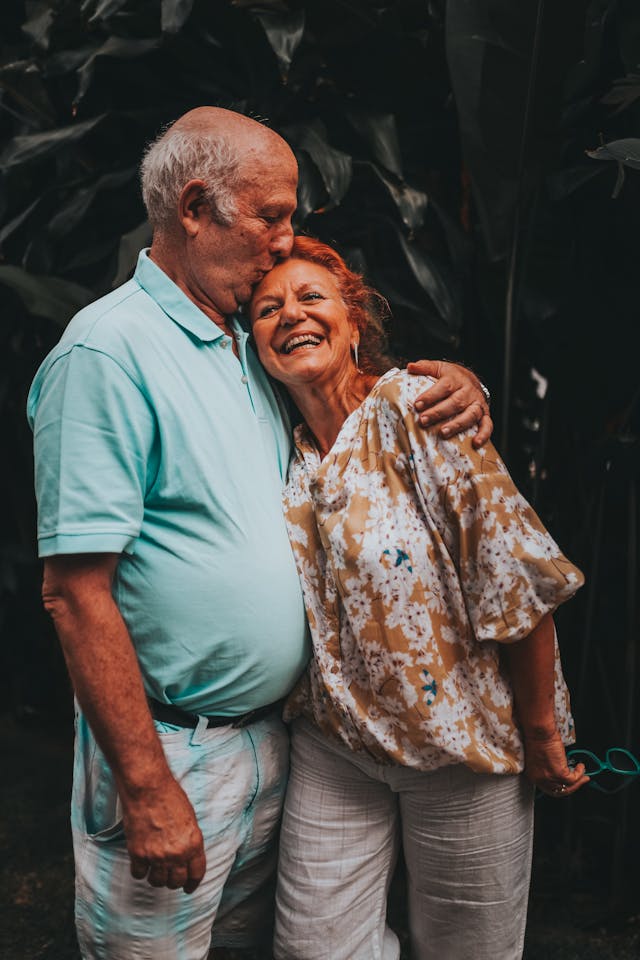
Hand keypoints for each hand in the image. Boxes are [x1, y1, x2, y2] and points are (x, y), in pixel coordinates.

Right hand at [122, 775, 205, 892]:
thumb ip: (189, 840)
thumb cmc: (170, 797)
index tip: (188, 888)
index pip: (196, 873)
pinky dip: (140, 871)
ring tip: (155, 871)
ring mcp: (157, 856)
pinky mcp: (138, 854)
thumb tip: (186, 855)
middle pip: (177, 881)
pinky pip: (139, 874)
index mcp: (194, 844)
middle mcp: (177, 854)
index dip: (192, 884)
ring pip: (158, 882)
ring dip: (157, 878)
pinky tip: (141, 864)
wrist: (149, 789)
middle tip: (169, 877)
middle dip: (174, 881)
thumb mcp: (190, 819)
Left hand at [407, 360, 492, 447]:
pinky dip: (483, 434)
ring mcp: (477, 404)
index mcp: (456, 379)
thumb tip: (410, 367)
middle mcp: (468, 391)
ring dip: (457, 424)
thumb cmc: (451, 377)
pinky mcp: (484, 415)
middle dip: (438, 412)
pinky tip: (475, 443)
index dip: (431, 396)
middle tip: (423, 420)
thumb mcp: (439, 368)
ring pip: (470, 414)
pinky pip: (487, 425)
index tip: (417, 404)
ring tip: (443, 432)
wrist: (472, 380)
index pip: (444, 387)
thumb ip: (425, 367)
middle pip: (455, 402)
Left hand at [523, 728, 589, 797]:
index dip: (560, 787)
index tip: (568, 784)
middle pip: (558, 791)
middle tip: (580, 782)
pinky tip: (581, 766)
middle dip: (571, 788)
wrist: (538, 732)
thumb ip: (546, 768)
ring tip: (584, 776)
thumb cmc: (537, 739)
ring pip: (567, 787)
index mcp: (533, 776)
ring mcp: (549, 777)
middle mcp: (539, 779)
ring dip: (578, 782)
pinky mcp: (558, 773)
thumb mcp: (539, 758)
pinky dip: (579, 773)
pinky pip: (573, 778)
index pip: (548, 788)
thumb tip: (558, 770)